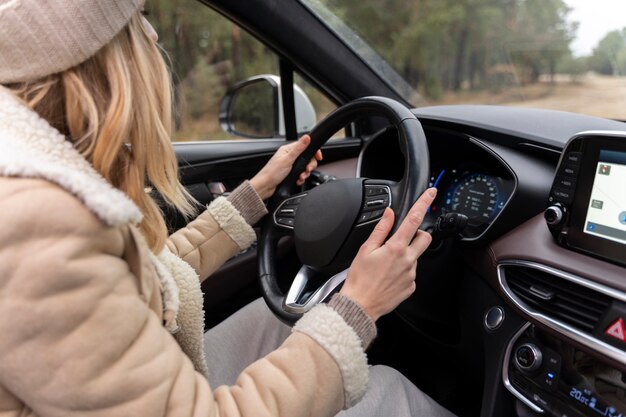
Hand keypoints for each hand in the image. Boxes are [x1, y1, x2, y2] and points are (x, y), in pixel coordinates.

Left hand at [249, 135, 322, 199]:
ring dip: (305, 173)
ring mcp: (290, 165)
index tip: (318, 157)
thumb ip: (298, 149)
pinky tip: (298, 180)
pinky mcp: (290, 173)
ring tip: (301, 177)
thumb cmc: (272, 173)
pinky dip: (301, 178)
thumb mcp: (287, 160)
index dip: (313, 152)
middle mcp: (289, 156)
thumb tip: (307, 137)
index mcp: (288, 150)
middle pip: (307, 158)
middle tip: (307, 170)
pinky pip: (300, 174)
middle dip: (309, 166)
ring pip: (304, 167)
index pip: (305, 146)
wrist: (265, 186)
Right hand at [339, 187, 437, 320]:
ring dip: (406, 255)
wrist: (360, 305)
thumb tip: (389, 214)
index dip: (424, 204)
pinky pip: (411, 273)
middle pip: (425, 238)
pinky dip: (402, 271)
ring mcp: (411, 274)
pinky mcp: (411, 286)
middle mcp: (408, 260)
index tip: (431, 193)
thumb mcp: (366, 249)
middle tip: (404, 238)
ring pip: (416, 256)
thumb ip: (381, 229)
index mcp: (396, 248)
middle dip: (419, 234)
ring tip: (386, 265)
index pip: (414, 219)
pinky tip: (388, 276)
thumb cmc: (359, 279)